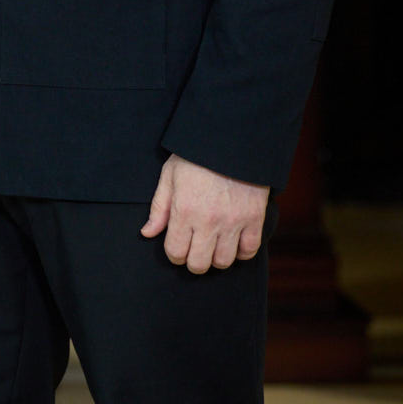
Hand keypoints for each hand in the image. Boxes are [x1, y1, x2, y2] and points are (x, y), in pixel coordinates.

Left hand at [140, 154, 268, 272]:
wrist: (232, 139)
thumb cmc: (196, 157)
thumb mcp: (170, 176)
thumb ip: (159, 207)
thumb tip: (147, 233)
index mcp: (184, 210)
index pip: (176, 253)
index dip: (174, 254)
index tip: (177, 247)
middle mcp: (209, 221)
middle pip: (199, 264)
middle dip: (193, 261)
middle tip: (195, 250)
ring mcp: (233, 221)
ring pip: (224, 261)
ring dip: (216, 258)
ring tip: (214, 246)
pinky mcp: (255, 218)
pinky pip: (249, 251)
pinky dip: (241, 252)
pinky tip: (234, 242)